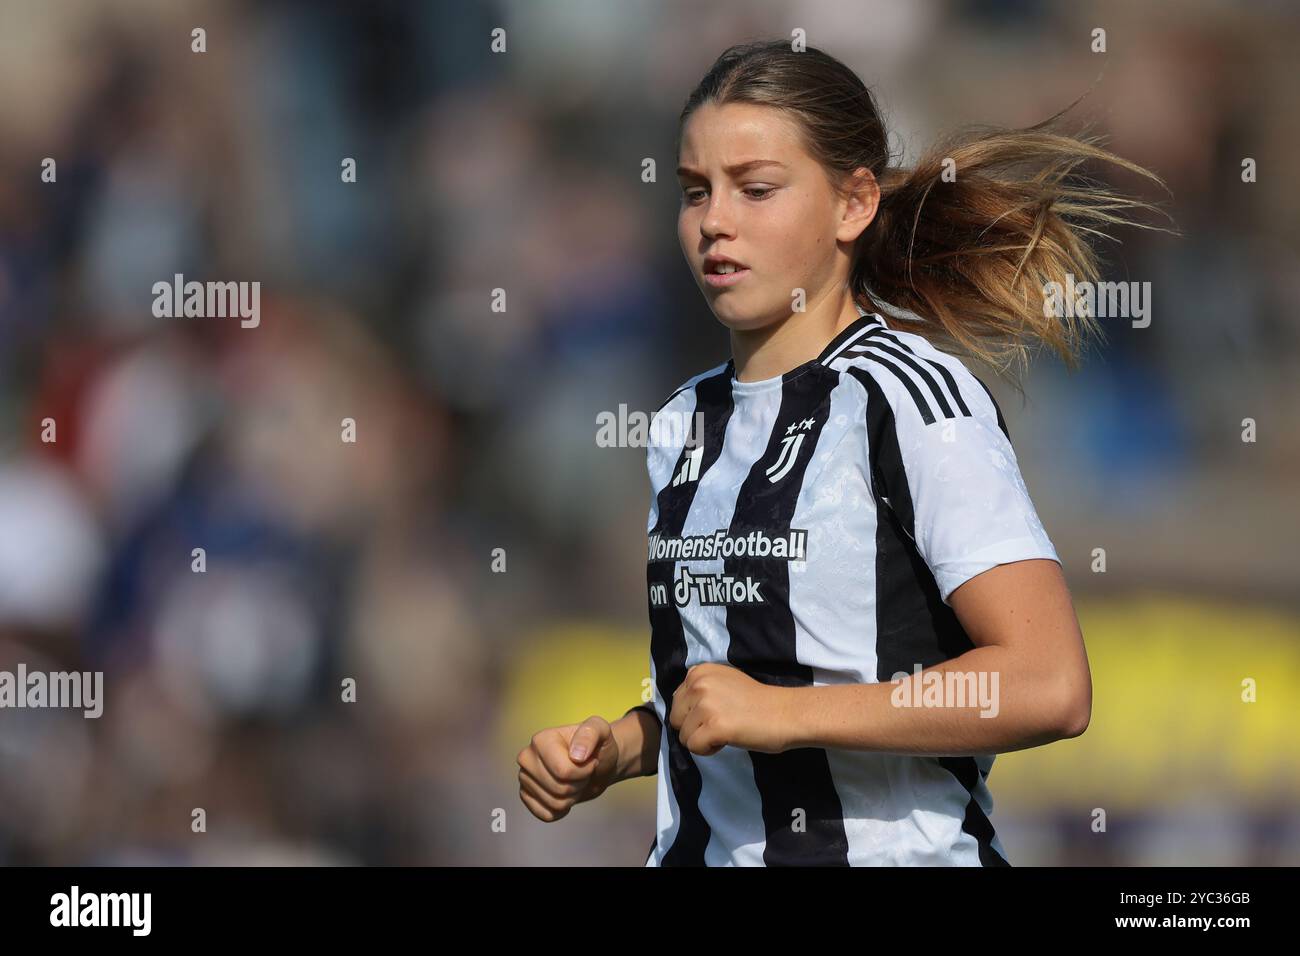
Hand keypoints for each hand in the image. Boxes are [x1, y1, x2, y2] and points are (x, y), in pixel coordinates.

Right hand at [516, 716, 621, 821]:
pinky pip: (546, 815)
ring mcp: (525, 778)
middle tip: (583, 772)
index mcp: (540, 740)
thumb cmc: (598, 746)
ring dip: (573, 796)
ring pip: (555, 803)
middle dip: (579, 784)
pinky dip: (562, 810)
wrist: (597, 763)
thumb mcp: (601, 731)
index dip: (584, 772)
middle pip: (559, 789)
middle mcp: (527, 758)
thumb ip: (590, 734)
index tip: (590, 760)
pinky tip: (566, 795)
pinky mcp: (526, 796)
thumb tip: (576, 755)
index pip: (563, 771)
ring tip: (575, 780)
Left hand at [669, 663, 791, 755]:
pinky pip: (694, 747)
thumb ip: (700, 689)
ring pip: (684, 736)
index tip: (719, 712)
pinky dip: (709, 750)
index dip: (695, 714)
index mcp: (699, 672)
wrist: (785, 713)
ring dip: (704, 739)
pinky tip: (728, 739)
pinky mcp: (714, 726)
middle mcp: (698, 684)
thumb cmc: (757, 701)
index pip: (677, 702)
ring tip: (728, 730)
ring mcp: (705, 705)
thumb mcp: (723, 682)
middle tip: (722, 723)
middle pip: (676, 719)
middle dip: (695, 727)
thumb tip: (679, 708)